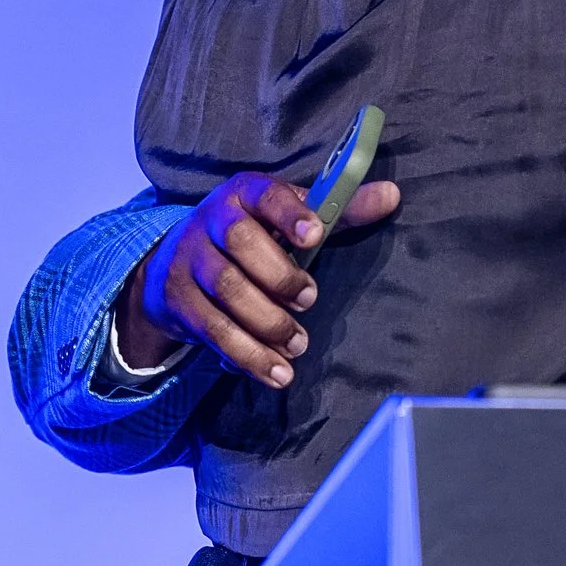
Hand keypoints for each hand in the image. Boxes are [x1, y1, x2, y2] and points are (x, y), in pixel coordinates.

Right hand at [116, 172, 401, 388]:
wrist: (174, 267)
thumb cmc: (251, 239)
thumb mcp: (289, 219)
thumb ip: (339, 211)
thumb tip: (392, 196)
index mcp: (244, 193)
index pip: (266, 193)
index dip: (289, 213)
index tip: (314, 236)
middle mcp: (211, 220)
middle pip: (240, 242)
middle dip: (279, 275)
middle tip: (309, 300)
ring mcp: (189, 260)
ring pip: (226, 289)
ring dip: (267, 322)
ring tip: (298, 345)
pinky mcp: (178, 301)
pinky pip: (212, 329)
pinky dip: (247, 354)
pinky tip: (276, 372)